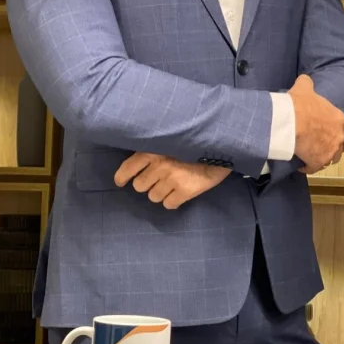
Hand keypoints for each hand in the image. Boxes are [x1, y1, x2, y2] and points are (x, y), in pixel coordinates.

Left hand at [114, 152, 230, 209]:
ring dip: (160, 193)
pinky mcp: (185, 191)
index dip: (122, 177)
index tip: (121, 181)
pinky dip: (173, 201)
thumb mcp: (171, 139)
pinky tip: (179, 194)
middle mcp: (159, 165)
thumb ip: (156, 148)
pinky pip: (169, 204)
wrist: (222, 146)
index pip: (127, 168)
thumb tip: (141, 162)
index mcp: (152, 150)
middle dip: (147, 184)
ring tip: (172, 184)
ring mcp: (172, 179)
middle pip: (139, 186)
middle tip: (159, 179)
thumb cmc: (196, 141)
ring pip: (153, 197)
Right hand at [288, 74, 343, 173]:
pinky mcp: (317, 161)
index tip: (340, 139)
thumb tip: (304, 79)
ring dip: (322, 159)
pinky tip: (301, 165)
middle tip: (325, 150)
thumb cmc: (300, 104)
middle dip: (335, 151)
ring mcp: (329, 151)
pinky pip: (314, 168)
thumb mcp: (304, 87)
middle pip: (341, 149)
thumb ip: (307, 83)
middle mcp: (338, 137)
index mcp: (339, 120)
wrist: (290, 121)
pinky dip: (308, 167)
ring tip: (312, 157)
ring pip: (329, 160)